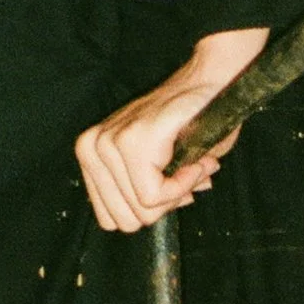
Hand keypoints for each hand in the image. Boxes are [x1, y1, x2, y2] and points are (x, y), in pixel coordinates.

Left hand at [74, 27, 268, 233]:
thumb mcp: (154, 167)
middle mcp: (92, 147)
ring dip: (179, 193)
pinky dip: (184, 185)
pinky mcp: (133, 141)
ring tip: (194, 164)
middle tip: (188, 174)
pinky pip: (155, 195)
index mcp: (90, 155)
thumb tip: (145, 218)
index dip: (151, 211)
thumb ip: (140, 195)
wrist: (214, 82)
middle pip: (128, 220)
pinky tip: (197, 161)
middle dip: (166, 205)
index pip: (111, 220)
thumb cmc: (190, 122)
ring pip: (143, 210)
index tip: (173, 184)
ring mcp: (110, 143)